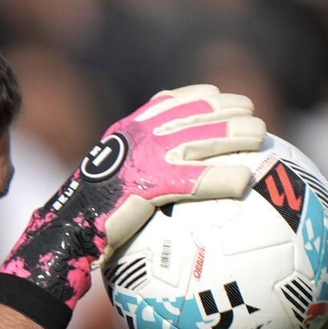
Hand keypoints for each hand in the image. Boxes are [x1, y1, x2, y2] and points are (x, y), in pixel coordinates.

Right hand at [0, 85, 265, 317]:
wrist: (65, 232)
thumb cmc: (86, 220)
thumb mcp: (109, 186)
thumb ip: (133, 175)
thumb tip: (155, 188)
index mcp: (128, 130)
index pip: (169, 101)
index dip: (199, 96)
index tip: (222, 98)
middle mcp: (139, 136)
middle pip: (193, 114)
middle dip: (228, 111)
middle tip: (253, 115)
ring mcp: (144, 158)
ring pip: (201, 140)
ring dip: (236, 137)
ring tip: (262, 140)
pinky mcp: (149, 185)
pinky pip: (195, 181)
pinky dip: (222, 179)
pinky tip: (244, 183)